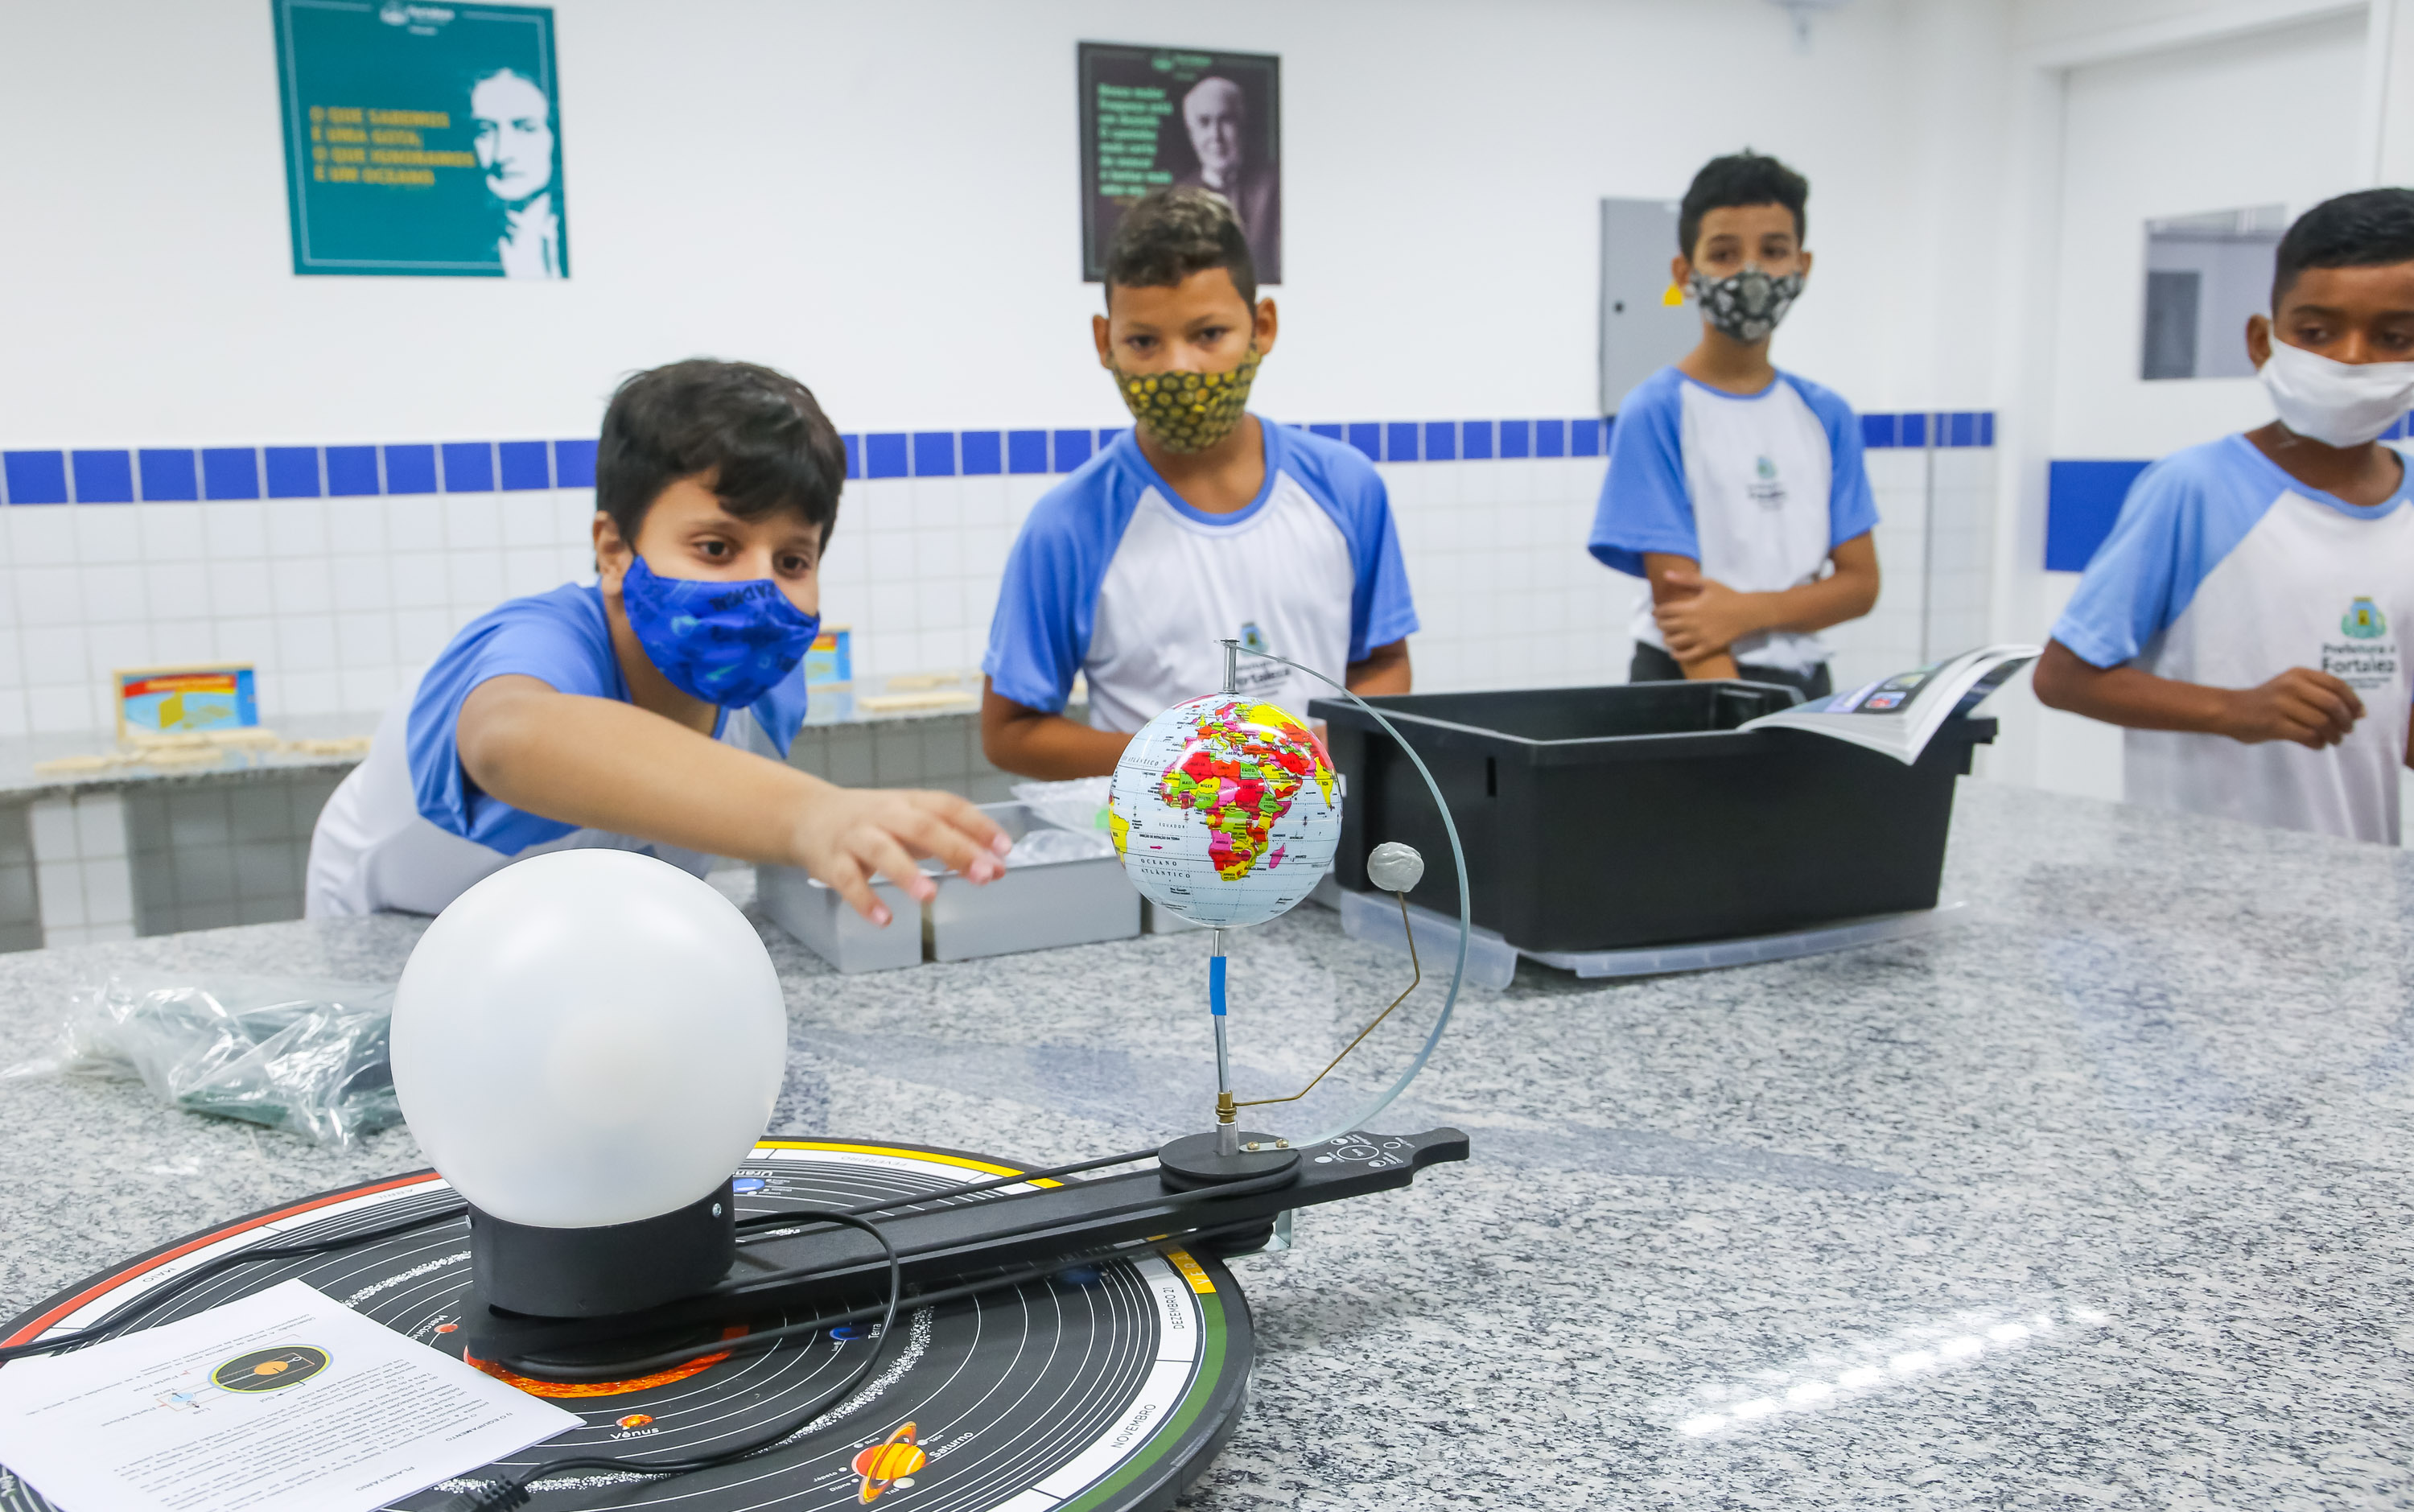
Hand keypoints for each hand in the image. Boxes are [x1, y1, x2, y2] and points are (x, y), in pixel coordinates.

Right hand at [789, 785, 1011, 924]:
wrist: (808, 816)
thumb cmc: (873, 822)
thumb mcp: (912, 823)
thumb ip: (953, 843)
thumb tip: (996, 868)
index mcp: (910, 802)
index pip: (949, 807)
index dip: (978, 825)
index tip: (1004, 848)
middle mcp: (885, 815)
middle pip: (922, 827)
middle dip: (955, 849)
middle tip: (982, 874)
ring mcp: (856, 837)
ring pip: (882, 851)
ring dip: (907, 873)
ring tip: (929, 896)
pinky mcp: (830, 862)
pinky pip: (848, 881)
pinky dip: (865, 900)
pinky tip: (884, 920)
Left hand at [1652, 565, 1763, 661]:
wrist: (1748, 612)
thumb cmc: (1728, 596)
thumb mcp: (1708, 583)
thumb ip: (1686, 578)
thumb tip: (1666, 574)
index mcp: (1691, 607)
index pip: (1665, 611)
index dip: (1657, 611)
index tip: (1655, 611)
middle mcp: (1692, 623)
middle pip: (1666, 626)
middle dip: (1660, 624)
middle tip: (1660, 623)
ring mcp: (1700, 637)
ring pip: (1673, 641)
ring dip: (1666, 639)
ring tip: (1667, 635)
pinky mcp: (1708, 647)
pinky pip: (1688, 655)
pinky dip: (1678, 654)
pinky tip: (1674, 652)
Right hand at [2215, 667, 2364, 748]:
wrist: (2229, 710)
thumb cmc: (2265, 700)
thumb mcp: (2291, 687)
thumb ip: (2319, 694)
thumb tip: (2357, 712)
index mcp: (2298, 674)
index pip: (2336, 684)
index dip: (2353, 701)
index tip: (2359, 715)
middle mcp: (2291, 686)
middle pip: (2332, 704)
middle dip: (2345, 721)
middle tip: (2346, 731)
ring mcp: (2282, 705)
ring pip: (2321, 722)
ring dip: (2333, 735)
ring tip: (2333, 740)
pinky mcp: (2274, 724)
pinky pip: (2307, 735)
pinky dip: (2318, 743)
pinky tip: (2317, 744)